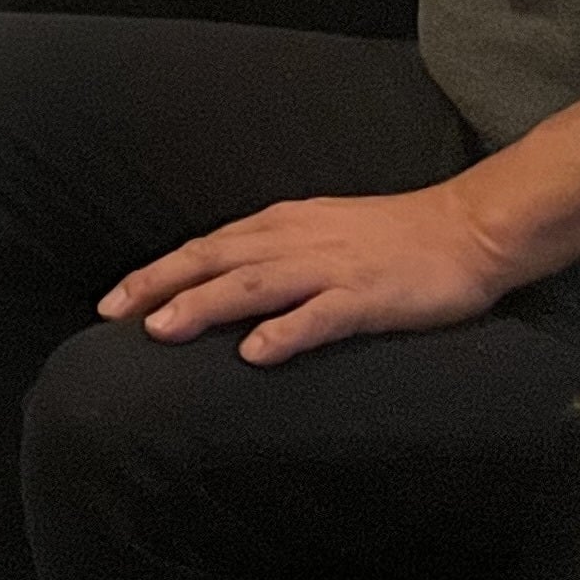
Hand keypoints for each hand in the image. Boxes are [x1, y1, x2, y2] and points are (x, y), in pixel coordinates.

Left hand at [102, 185, 511, 364]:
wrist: (468, 228)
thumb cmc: (391, 238)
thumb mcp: (317, 233)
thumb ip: (271, 255)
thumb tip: (221, 282)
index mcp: (279, 226)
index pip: (203, 249)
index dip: (156, 274)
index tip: (112, 303)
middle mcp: (294, 241)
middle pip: (213, 261)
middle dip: (158, 287)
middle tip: (113, 316)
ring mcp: (330, 268)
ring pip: (253, 285)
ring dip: (204, 305)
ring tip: (162, 330)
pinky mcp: (368, 296)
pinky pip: (320, 315)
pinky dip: (285, 332)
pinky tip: (256, 353)